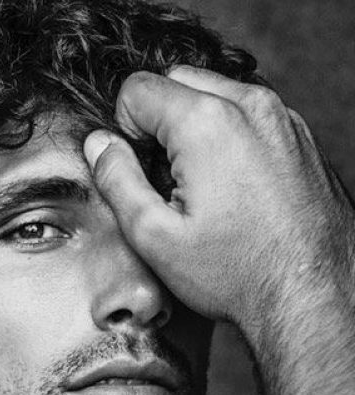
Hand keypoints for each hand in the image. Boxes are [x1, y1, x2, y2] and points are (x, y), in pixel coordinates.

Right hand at [84, 67, 352, 328]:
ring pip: (213, 93)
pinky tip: (232, 186)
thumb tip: (99, 144)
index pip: (137, 90)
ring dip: (193, 128)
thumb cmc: (236, 273)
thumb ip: (116, 180)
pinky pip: (246, 114)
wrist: (313, 295)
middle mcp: (250, 106)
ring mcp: (282, 118)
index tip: (144, 174)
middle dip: (159, 123)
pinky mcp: (298, 136)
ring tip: (201, 186)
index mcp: (207, 124)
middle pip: (176, 81)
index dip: (126, 132)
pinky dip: (227, 135)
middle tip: (168, 180)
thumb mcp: (154, 237)